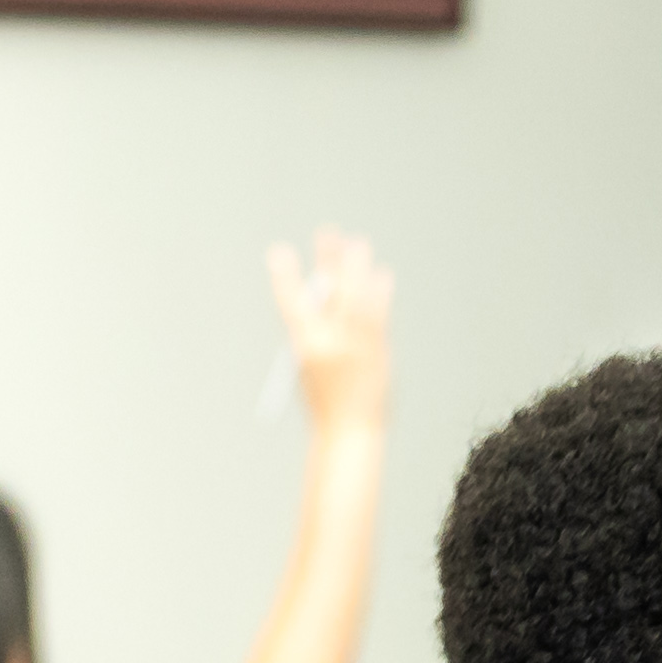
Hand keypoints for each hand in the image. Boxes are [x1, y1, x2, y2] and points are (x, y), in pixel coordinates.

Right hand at [270, 229, 394, 432]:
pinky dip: (380, 294)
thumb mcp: (309, 361)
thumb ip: (316, 327)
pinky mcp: (380, 351)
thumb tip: (330, 288)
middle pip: (329, 293)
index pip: (291, 304)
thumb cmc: (324, 396)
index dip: (284, 276)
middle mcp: (333, 343)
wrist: (351, 430)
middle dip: (328, 260)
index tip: (279, 251)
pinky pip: (380, 315)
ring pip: (359, 298)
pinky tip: (382, 275)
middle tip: (328, 232)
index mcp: (306, 347)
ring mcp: (359, 346)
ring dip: (358, 269)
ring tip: (358, 243)